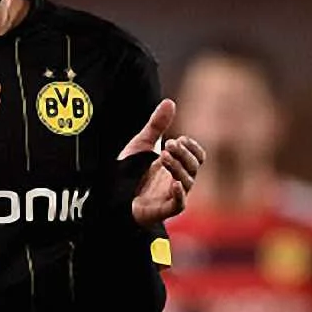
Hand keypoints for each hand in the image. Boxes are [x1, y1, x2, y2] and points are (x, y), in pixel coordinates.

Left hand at [119, 99, 205, 227]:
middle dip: (183, 154)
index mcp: (177, 166)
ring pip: (187, 182)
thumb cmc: (132, 171)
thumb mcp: (143, 144)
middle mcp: (178, 180)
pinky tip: (174, 183)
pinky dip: (179, 195)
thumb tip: (169, 102)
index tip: (181, 138)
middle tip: (169, 144)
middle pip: (194, 167)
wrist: (113, 194)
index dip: (193, 147)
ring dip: (178, 167)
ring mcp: (171, 196)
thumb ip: (156, 125)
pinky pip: (179, 205)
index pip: (198, 157)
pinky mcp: (163, 210)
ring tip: (163, 156)